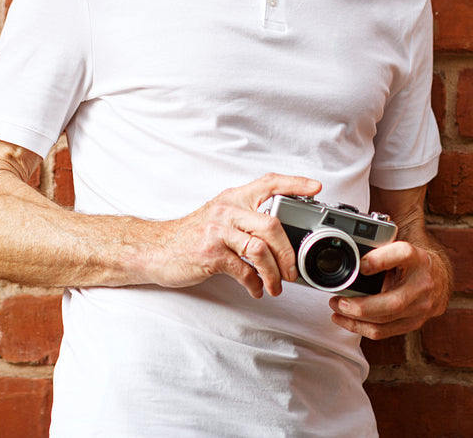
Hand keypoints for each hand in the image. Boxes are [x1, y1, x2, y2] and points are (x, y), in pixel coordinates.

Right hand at [143, 173, 321, 298]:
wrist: (156, 249)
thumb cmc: (191, 235)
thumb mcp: (219, 215)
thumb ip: (246, 217)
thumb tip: (281, 236)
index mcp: (233, 198)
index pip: (269, 183)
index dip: (294, 184)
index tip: (315, 188)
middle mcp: (227, 210)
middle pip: (272, 225)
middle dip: (289, 253)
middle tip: (293, 271)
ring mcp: (218, 231)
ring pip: (260, 250)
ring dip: (274, 273)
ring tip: (276, 286)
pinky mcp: (211, 254)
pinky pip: (243, 270)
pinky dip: (255, 284)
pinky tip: (256, 289)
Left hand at [328, 241, 446, 338]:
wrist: (439, 278)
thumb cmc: (412, 261)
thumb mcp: (401, 246)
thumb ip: (380, 246)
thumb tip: (351, 246)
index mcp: (418, 258)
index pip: (403, 254)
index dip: (380, 260)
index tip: (360, 265)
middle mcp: (423, 284)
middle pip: (393, 302)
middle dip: (361, 306)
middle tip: (339, 301)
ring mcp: (421, 307)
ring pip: (385, 320)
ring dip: (356, 319)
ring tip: (337, 310)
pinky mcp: (414, 323)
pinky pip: (384, 331)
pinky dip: (362, 328)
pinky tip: (347, 321)